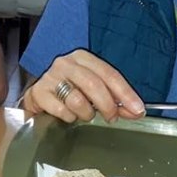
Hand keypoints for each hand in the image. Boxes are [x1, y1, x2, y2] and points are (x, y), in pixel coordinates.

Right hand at [21, 49, 145, 122]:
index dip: (125, 93)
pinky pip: (62, 110)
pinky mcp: (39, 92)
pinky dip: (69, 117)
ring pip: (77, 99)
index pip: (109, 74)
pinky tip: (68, 115)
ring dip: (86, 113)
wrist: (39, 96)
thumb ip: (115, 100)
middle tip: (112, 118)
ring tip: (84, 115)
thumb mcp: (93, 91)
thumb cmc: (69, 91)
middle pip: (94, 84)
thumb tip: (135, 111)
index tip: (138, 109)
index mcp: (83, 58)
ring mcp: (50, 76)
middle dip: (108, 105)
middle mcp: (66, 63)